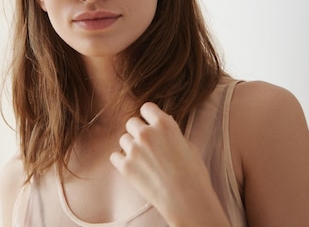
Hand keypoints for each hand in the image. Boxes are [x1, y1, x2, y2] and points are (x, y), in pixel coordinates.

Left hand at [110, 102, 229, 226]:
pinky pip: (114, 156)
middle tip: (146, 144)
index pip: (147, 108)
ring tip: (142, 158)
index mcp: (165, 124)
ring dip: (130, 145)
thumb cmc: (193, 175)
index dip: (148, 116)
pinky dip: (121, 160)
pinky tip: (132, 166)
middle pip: (132, 122)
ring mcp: (134, 149)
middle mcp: (146, 133)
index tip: (150, 124)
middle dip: (138, 131)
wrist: (187, 200)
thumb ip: (173, 134)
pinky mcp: (125, 167)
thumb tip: (164, 128)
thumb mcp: (188, 146)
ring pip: (123, 138)